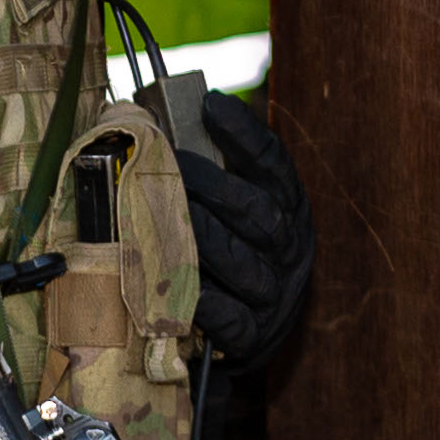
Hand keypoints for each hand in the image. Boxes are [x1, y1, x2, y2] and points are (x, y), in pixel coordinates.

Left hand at [176, 89, 316, 369]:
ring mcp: (273, 295)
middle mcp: (289, 250)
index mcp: (288, 209)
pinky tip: (173, 284)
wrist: (257, 333)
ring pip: (242, 264)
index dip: (245, 134)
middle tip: (169, 165)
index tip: (210, 103)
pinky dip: (202, 301)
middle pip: (259, 213)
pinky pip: (229, 318)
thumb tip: (150, 117)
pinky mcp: (253, 335)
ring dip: (201, 238)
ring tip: (163, 216)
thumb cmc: (233, 254)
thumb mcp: (239, 211)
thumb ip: (213, 171)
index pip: (275, 165)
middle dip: (212, 186)